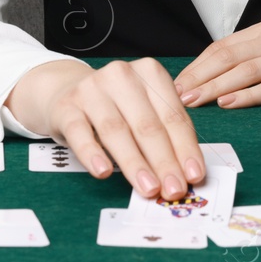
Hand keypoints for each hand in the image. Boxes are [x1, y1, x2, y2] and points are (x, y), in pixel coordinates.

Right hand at [7, 58, 204, 200]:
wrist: (65, 92)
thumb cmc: (116, 106)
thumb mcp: (144, 110)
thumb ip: (165, 134)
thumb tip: (186, 172)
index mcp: (149, 72)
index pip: (173, 115)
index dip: (185, 148)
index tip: (195, 176)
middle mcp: (121, 75)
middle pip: (147, 125)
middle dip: (164, 161)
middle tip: (174, 189)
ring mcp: (91, 89)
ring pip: (116, 130)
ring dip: (134, 163)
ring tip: (148, 188)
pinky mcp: (66, 107)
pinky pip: (80, 133)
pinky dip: (93, 153)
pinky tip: (103, 172)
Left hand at [174, 19, 260, 108]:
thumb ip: (260, 51)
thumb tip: (223, 72)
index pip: (222, 47)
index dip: (195, 66)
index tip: (174, 84)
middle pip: (227, 58)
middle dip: (196, 78)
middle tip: (173, 97)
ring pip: (244, 72)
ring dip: (213, 87)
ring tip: (191, 102)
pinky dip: (248, 96)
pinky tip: (229, 103)